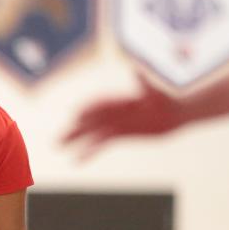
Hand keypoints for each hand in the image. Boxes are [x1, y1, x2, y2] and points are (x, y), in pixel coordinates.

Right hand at [62, 73, 184, 158]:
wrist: (172, 113)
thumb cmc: (164, 99)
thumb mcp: (154, 91)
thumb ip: (144, 83)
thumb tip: (136, 68)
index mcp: (118, 99)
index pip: (99, 103)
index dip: (87, 109)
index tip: (75, 114)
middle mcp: (112, 112)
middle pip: (89, 121)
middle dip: (73, 129)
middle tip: (56, 139)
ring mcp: (113, 124)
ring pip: (90, 133)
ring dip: (75, 140)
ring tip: (58, 147)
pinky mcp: (118, 134)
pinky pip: (101, 144)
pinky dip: (89, 152)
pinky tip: (77, 161)